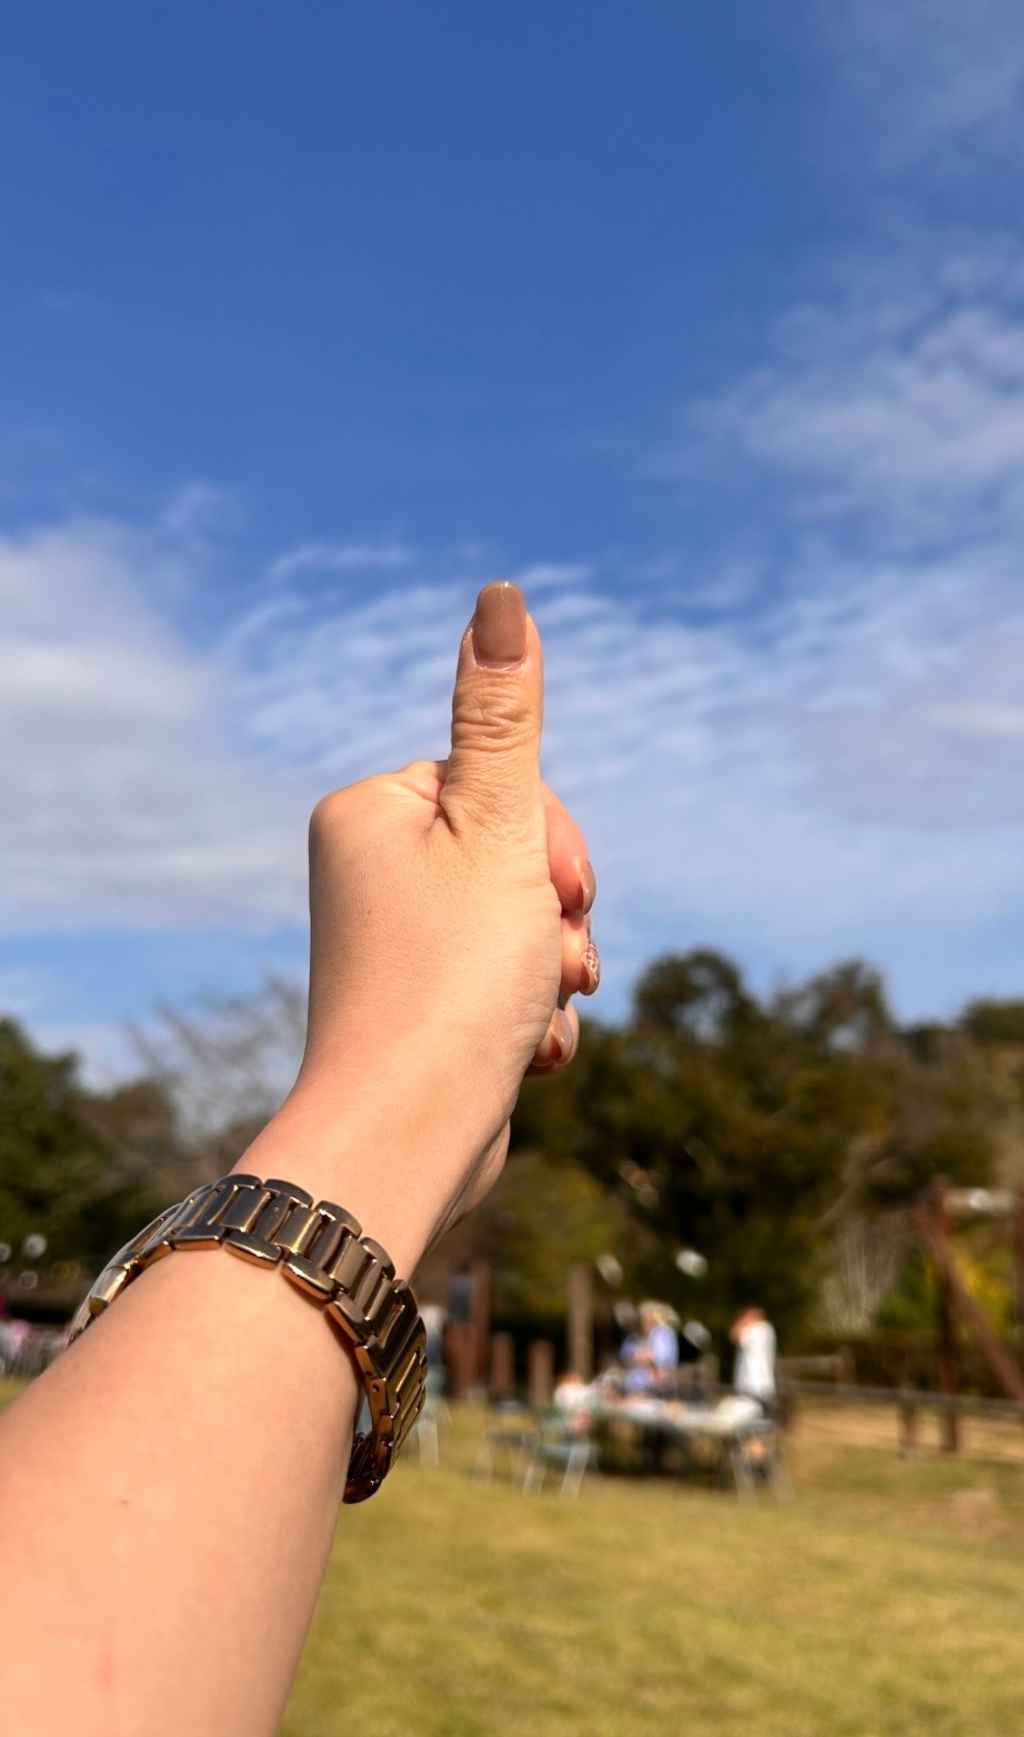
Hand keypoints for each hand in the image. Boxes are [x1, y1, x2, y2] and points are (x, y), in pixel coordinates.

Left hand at [241, 582, 598, 1269]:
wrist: (407, 1141)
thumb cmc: (449, 984)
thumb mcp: (498, 835)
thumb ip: (504, 718)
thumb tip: (498, 595)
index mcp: (370, 811)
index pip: (500, 782)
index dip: (548, 839)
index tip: (554, 891)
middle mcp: (369, 869)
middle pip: (515, 855)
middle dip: (556, 912)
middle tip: (552, 959)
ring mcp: (394, 942)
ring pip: (522, 925)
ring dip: (552, 970)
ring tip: (534, 1015)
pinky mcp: (421, 1006)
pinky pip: (505, 983)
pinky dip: (530, 1016)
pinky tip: (522, 1056)